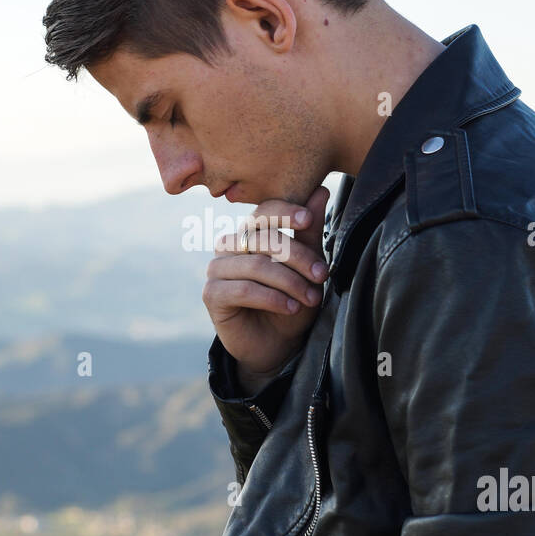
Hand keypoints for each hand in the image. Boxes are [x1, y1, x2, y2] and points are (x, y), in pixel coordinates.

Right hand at [203, 184, 330, 392]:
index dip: (285, 212)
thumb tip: (321, 189)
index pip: (264, 210)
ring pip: (256, 265)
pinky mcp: (211, 294)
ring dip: (290, 282)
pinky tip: (290, 308)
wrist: (277, 345)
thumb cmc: (291, 302)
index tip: (307, 220)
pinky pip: (244, 289)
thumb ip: (309, 232)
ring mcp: (217, 269)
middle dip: (299, 257)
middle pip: (263, 239)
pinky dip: (273, 298)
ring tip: (311, 298)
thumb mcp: (306, 268)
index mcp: (250, 233)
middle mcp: (229, 245)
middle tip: (323, 276)